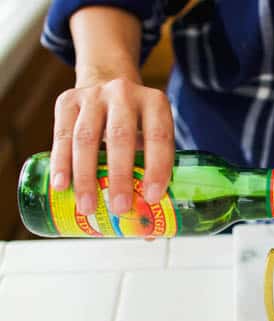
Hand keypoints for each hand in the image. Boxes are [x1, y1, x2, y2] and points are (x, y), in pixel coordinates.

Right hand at [51, 75, 174, 215]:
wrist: (106, 82)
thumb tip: (150, 234)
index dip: (158, 167)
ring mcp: (94, 95)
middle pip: (120, 137)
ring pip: (87, 137)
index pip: (160, 136)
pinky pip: (61, 134)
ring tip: (88, 207)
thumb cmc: (135, 123)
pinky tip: (62, 186)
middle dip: (120, 176)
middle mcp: (124, 94)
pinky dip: (61, 163)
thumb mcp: (150, 136)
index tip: (153, 197)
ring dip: (86, 176)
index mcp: (155, 103)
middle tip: (119, 208)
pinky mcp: (67, 100)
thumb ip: (152, 177)